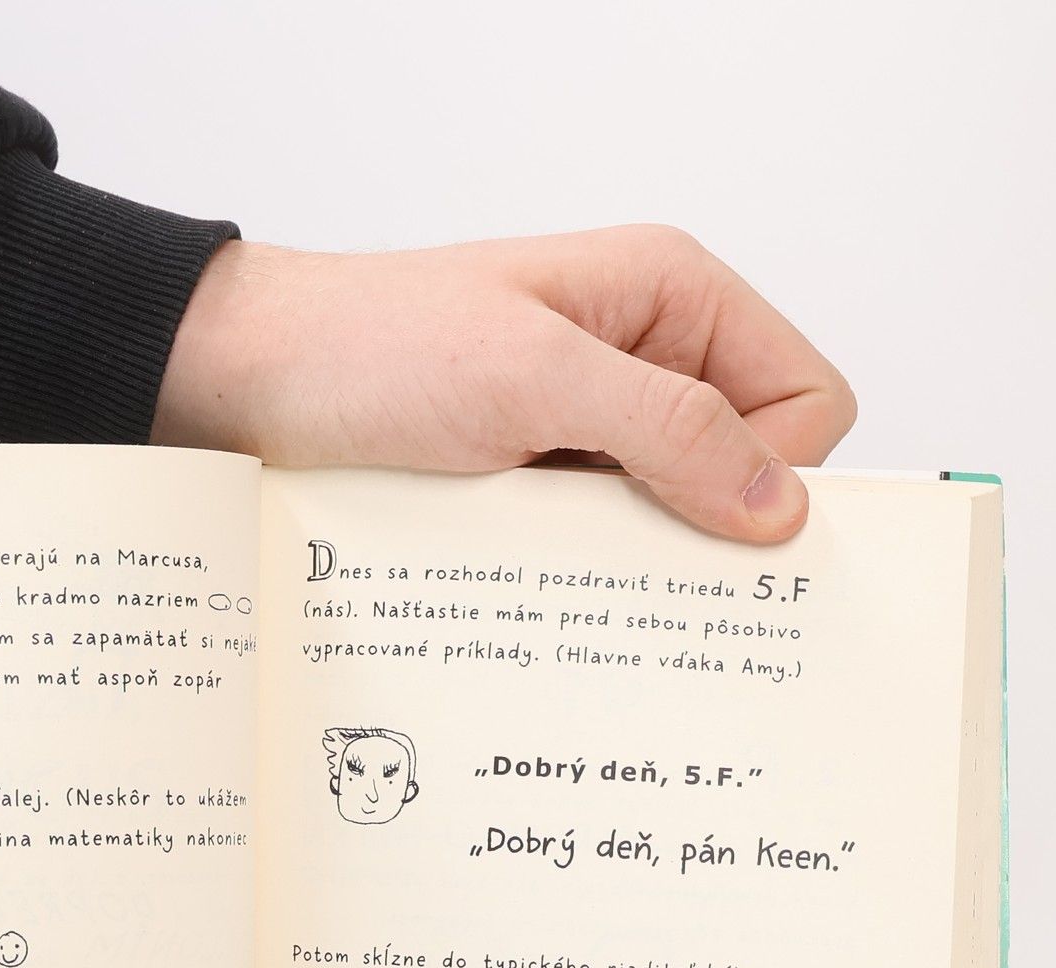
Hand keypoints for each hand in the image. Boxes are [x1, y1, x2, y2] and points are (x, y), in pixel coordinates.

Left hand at [155, 226, 856, 542]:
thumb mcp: (529, 377)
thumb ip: (665, 429)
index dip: (778, 470)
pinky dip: (586, 571)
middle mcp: (645, 358)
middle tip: (638, 570)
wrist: (248, 381)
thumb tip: (780, 507)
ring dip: (639, 559)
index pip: (807, 398)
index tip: (714, 528)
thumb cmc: (369, 347)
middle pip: (750, 469)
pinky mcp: (541, 483)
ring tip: (568, 570)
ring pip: (676, 518)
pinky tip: (542, 582)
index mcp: (671, 298)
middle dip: (712, 528)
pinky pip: (605, 543)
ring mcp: (591, 427)